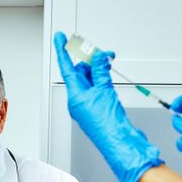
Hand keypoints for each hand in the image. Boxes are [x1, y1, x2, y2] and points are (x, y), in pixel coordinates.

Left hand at [53, 32, 162, 181]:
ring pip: (90, 80)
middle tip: (101, 51)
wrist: (121, 143)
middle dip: (89, 60)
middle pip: (79, 73)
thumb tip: (97, 57)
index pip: (66, 69)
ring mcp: (88, 105)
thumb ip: (100, 71)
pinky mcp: (99, 108)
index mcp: (74, 97)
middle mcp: (79, 101)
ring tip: (109, 61)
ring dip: (98, 69)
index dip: (62, 51)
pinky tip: (108, 74)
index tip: (59, 38)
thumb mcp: (104, 91)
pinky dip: (102, 79)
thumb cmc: (109, 125)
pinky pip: (97, 89)